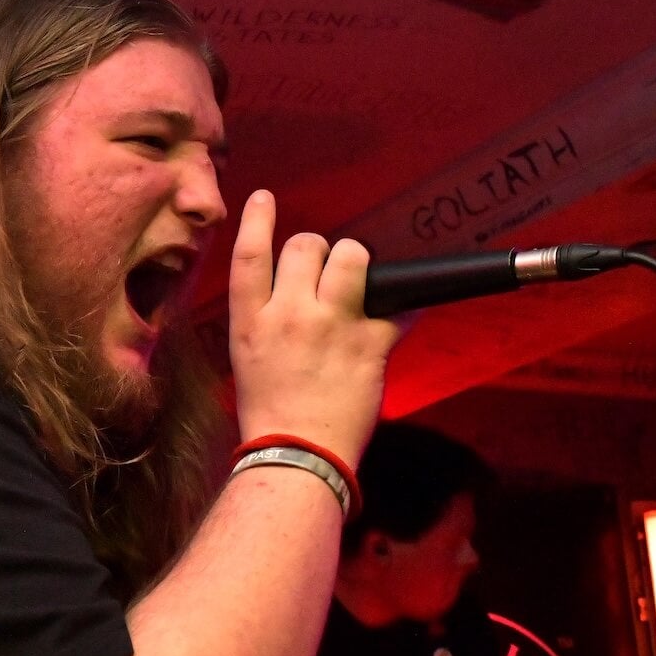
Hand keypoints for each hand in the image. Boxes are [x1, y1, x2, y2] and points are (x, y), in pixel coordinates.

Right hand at [225, 190, 401, 463]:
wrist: (298, 456)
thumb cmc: (271, 415)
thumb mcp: (247, 361)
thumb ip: (266, 322)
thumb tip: (291, 295)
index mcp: (252, 321)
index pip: (249, 256)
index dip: (258, 221)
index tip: (265, 198)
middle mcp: (289, 315)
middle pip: (305, 247)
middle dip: (319, 250)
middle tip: (327, 271)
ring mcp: (331, 326)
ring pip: (351, 258)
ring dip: (358, 263)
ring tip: (361, 285)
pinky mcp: (369, 343)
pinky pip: (398, 305)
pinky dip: (406, 305)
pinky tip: (407, 309)